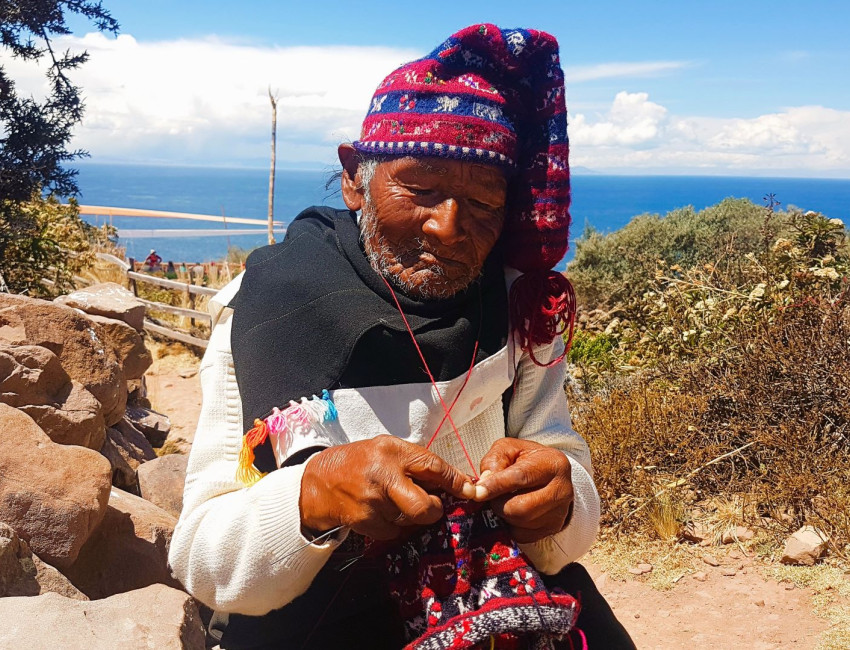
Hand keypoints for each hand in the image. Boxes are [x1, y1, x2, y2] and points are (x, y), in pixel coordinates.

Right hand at [300, 435, 475, 539]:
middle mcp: (383, 475)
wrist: (317, 482)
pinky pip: (393, 531)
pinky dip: (391, 525)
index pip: (432, 466)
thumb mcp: (385, 450)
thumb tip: (452, 481)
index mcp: (392, 451)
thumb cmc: (357, 463)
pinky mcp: (364, 521)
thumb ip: (414, 463)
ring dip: (408, 516)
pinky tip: (378, 511)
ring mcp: (373, 502)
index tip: (470, 491)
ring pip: (410, 521)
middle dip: (433, 510)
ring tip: (391, 501)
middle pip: (425, 507)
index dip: (454, 481)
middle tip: (430, 505)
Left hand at [474, 438, 572, 543]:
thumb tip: (485, 482)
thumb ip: (495, 460)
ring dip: (503, 514)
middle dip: (498, 503)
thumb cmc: (527, 460)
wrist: (552, 476)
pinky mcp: (553, 528)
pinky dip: (510, 525)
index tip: (477, 493)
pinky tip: (511, 512)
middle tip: (491, 496)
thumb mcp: (510, 449)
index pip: (521, 477)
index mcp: (553, 464)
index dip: (496, 486)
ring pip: (520, 522)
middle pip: (521, 507)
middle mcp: (562, 490)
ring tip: (503, 500)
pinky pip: (522, 534)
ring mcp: (559, 512)